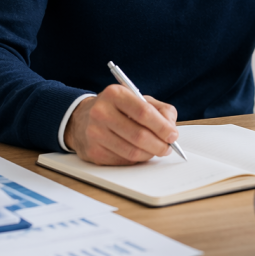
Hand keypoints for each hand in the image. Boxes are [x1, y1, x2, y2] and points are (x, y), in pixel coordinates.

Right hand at [63, 85, 178, 164]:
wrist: (82, 119)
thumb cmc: (116, 109)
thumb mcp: (137, 99)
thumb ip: (160, 110)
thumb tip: (171, 129)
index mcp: (115, 94)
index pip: (144, 112)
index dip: (162, 127)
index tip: (173, 135)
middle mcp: (101, 112)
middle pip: (139, 135)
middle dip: (159, 145)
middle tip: (167, 148)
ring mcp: (95, 133)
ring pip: (132, 152)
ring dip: (149, 154)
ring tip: (155, 150)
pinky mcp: (93, 151)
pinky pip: (122, 161)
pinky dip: (136, 160)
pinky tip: (138, 152)